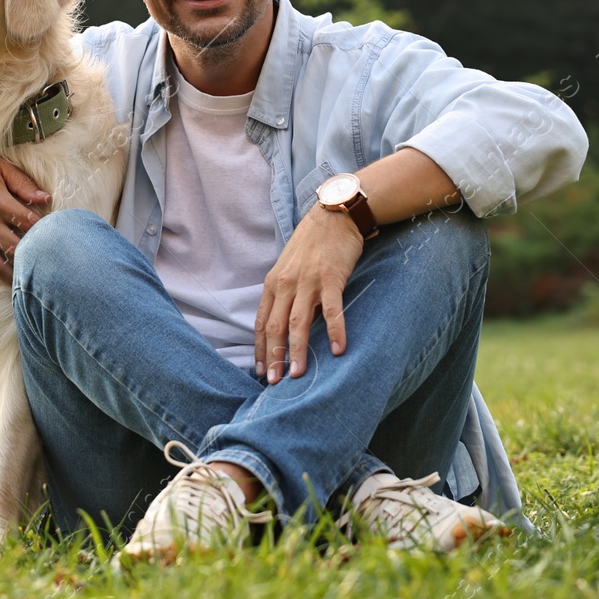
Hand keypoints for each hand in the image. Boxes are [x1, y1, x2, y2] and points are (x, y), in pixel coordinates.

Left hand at [254, 205, 363, 382]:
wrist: (334, 215)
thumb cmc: (312, 243)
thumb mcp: (289, 267)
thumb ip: (285, 293)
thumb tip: (284, 324)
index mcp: (273, 283)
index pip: (261, 322)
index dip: (259, 348)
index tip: (261, 371)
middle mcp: (286, 284)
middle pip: (275, 327)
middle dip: (273, 357)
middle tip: (275, 383)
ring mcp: (308, 282)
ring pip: (298, 323)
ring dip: (298, 351)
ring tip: (299, 374)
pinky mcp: (331, 278)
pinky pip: (332, 310)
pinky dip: (335, 331)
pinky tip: (338, 350)